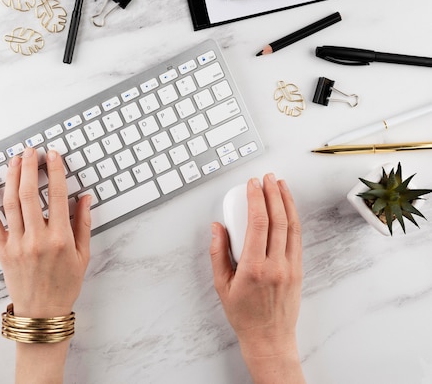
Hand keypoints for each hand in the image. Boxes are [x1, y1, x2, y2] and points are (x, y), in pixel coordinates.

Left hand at [0, 148, 91, 317]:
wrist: (42, 312)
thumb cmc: (64, 286)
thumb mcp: (82, 256)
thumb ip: (83, 224)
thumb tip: (85, 198)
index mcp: (60, 239)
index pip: (58, 196)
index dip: (55, 171)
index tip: (53, 156)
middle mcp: (37, 239)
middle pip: (30, 193)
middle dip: (30, 167)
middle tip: (31, 152)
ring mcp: (17, 244)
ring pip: (10, 202)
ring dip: (11, 177)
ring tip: (15, 160)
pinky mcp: (1, 250)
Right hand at [209, 174, 303, 383]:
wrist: (270, 338)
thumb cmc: (244, 315)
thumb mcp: (221, 285)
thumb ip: (218, 253)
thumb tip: (217, 227)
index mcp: (254, 268)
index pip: (258, 223)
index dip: (256, 199)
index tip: (252, 185)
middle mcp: (276, 265)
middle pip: (277, 219)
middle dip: (272, 194)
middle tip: (266, 178)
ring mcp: (291, 267)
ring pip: (292, 226)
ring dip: (287, 202)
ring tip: (280, 184)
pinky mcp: (299, 270)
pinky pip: (297, 238)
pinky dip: (293, 218)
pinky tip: (288, 208)